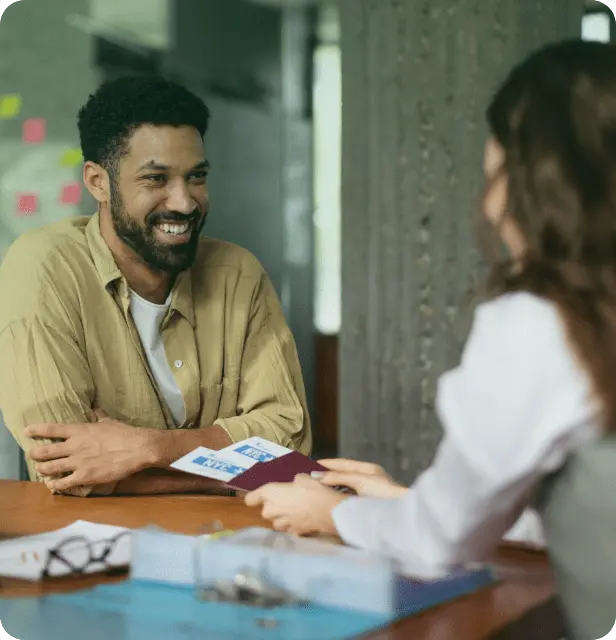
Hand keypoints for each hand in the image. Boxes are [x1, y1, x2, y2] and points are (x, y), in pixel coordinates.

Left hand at [24, 413, 158, 491]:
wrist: (138, 448)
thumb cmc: (125, 433)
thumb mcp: (109, 421)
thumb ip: (99, 416)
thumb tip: (96, 409)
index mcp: (80, 430)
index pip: (51, 429)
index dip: (36, 430)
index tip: (27, 431)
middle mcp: (74, 446)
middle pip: (45, 451)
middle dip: (35, 453)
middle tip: (32, 454)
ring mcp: (78, 462)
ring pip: (50, 468)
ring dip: (43, 469)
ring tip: (41, 470)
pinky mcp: (84, 477)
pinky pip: (63, 483)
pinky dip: (55, 485)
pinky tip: (52, 485)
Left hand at [245, 474, 345, 535]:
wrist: (329, 512)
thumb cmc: (314, 490)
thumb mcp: (304, 478)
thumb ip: (295, 481)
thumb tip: (296, 483)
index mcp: (270, 493)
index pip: (251, 499)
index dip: (255, 497)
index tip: (263, 496)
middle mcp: (271, 510)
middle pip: (265, 511)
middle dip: (274, 508)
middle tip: (286, 501)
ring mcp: (282, 524)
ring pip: (276, 522)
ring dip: (282, 518)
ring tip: (295, 512)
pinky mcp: (293, 533)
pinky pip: (288, 529)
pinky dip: (293, 525)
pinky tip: (303, 520)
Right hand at [315, 458, 406, 497]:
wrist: (403, 514)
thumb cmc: (385, 494)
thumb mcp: (360, 481)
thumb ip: (339, 477)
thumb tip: (318, 476)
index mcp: (367, 469)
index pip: (343, 463)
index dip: (326, 463)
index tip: (310, 464)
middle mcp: (368, 479)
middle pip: (343, 475)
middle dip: (327, 475)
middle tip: (309, 477)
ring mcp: (368, 492)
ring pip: (344, 487)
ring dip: (331, 488)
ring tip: (315, 490)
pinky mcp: (367, 506)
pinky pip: (348, 498)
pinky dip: (337, 498)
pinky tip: (329, 502)